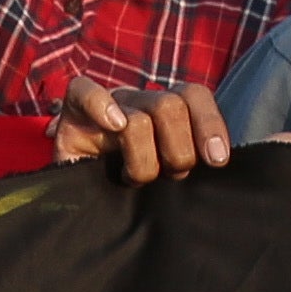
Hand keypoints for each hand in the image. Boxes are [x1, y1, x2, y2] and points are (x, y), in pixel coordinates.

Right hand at [54, 78, 231, 182]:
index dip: (209, 124)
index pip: (194, 95)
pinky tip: (113, 126)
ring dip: (142, 160)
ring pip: (138, 118)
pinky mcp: (72, 109)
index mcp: (167, 109)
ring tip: (133, 179)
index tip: (216, 160)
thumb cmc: (134, 190)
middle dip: (177, 151)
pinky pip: (85, 91)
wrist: (82, 200)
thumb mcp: (170, 175)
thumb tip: (218, 158)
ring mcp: (106, 104)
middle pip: (170, 106)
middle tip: (167, 176)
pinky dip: (102, 106)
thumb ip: (193, 159)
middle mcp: (139, 100)